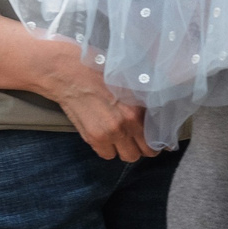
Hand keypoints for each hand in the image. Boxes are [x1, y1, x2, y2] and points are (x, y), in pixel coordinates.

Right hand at [31, 36, 154, 161]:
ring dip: (125, 149)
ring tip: (120, 138)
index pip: (157, 136)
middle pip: (144, 152)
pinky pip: (107, 155)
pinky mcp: (93, 138)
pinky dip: (107, 149)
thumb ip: (142, 101)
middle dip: (142, 147)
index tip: (155, 140)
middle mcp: (126, 123)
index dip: (157, 140)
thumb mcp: (128, 82)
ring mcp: (109, 133)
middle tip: (138, 140)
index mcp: (138, 107)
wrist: (70, 74)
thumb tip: (155, 114)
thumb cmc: (99, 72)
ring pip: (127, 156)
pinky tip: (105, 136)